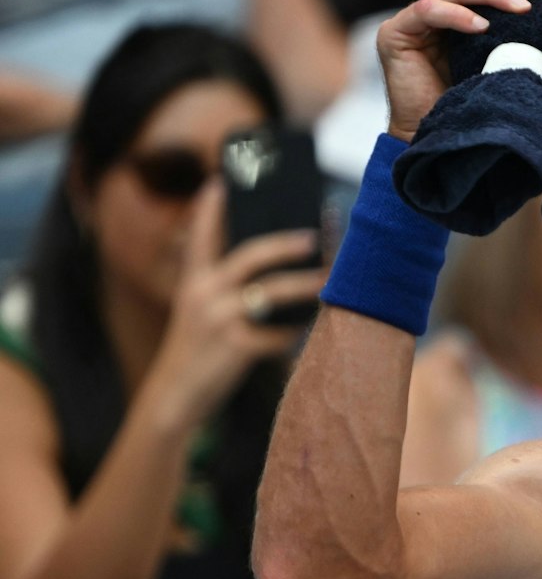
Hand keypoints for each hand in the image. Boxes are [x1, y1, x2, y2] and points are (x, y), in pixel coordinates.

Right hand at [141, 183, 323, 429]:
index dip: (211, 208)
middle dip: (286, 243)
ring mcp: (218, 320)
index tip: (224, 181)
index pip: (202, 236)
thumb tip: (279, 268)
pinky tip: (316, 323)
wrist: (173, 396)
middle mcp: (202, 294)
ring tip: (330, 278)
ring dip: (308, 283)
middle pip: (250, 256)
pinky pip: (278, 333)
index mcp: (193, 282)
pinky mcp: (234, 348)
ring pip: (272, 291)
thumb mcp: (199, 313)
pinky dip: (298, 329)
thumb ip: (225, 289)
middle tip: (315, 235)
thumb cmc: (198, 352)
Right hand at [377, 0, 541, 142]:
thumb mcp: (507, 69)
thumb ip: (523, 47)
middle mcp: (438, 9)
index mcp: (462, 12)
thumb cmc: (476, 109)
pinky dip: (458, 15)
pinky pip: (429, 11)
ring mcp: (416, 20)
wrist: (440, 141)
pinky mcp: (396, 34)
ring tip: (522, 8)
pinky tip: (482, 27)